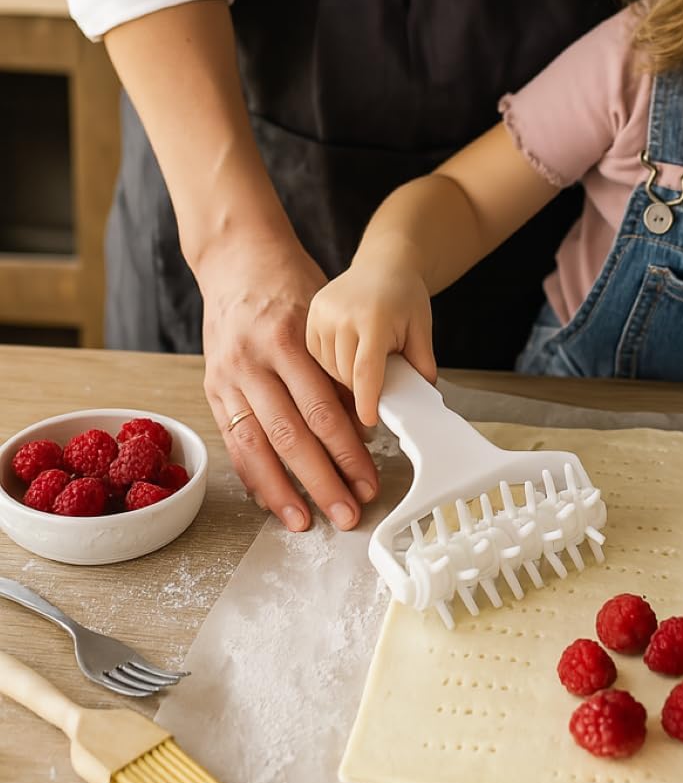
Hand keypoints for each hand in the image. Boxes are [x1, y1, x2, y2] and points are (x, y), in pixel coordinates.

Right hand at [198, 236, 379, 531]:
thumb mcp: (325, 317)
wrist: (239, 260)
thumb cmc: (293, 286)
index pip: (324, 410)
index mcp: (287, 340)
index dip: (348, 452)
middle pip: (291, 436)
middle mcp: (252, 362)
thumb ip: (339, 369)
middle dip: (322, 481)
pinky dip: (253, 475)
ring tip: (308, 522)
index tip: (369, 481)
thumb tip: (364, 428)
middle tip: (348, 513)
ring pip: (257, 447)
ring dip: (283, 491)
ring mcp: (227, 377)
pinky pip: (234, 441)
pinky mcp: (213, 388)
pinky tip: (272, 501)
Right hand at [306, 258, 436, 427]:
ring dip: (345, 376)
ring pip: (329, 369)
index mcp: (372, 318)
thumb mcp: (421, 328)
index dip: (367, 400)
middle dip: (362, 387)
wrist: (384, 266)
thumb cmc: (403, 295)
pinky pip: (316, 356)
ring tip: (365, 360)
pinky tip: (347, 353)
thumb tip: (420, 397)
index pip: (365, 370)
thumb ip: (422, 363)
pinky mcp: (310, 316)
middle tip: (380, 380)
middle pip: (345, 374)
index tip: (369, 420)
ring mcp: (321, 314)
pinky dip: (331, 364)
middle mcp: (341, 315)